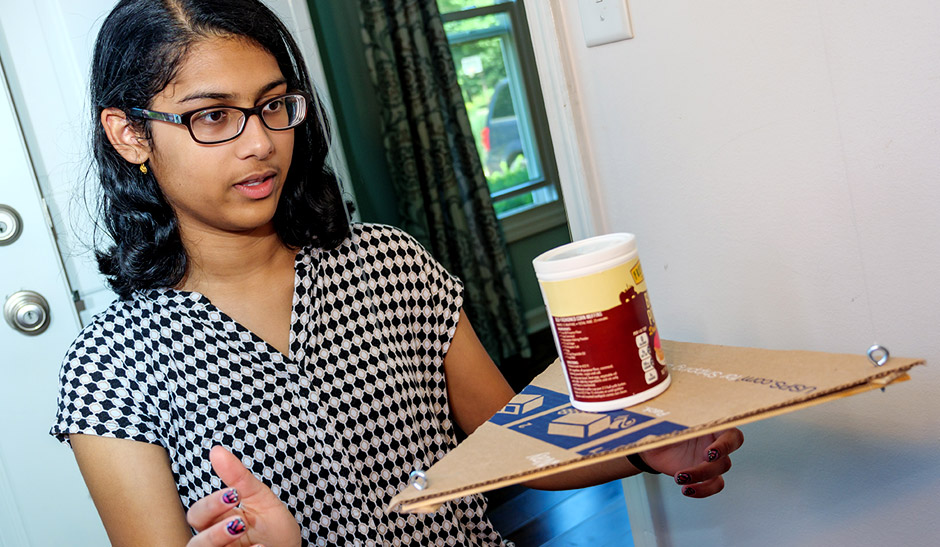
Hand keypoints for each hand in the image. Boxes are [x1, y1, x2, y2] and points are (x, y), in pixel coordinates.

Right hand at [186, 446, 300, 546]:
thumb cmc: (273, 528)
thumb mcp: (260, 499)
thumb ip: (238, 478)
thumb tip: (216, 450)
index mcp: (216, 524)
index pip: (197, 515)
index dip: (210, 505)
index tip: (234, 494)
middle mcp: (214, 545)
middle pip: (194, 542)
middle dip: (214, 532)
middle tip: (240, 521)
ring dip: (219, 541)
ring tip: (244, 530)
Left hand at [637, 428, 743, 497]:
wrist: (652, 450)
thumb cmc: (662, 432)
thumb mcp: (668, 428)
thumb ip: (678, 428)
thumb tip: (683, 427)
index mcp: (710, 426)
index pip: (731, 434)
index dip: (725, 445)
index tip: (708, 453)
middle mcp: (715, 442)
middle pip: (727, 454)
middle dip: (716, 461)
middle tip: (704, 460)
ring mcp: (713, 460)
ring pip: (720, 470)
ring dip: (701, 475)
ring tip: (679, 477)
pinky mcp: (706, 475)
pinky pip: (714, 485)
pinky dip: (703, 490)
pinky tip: (686, 490)